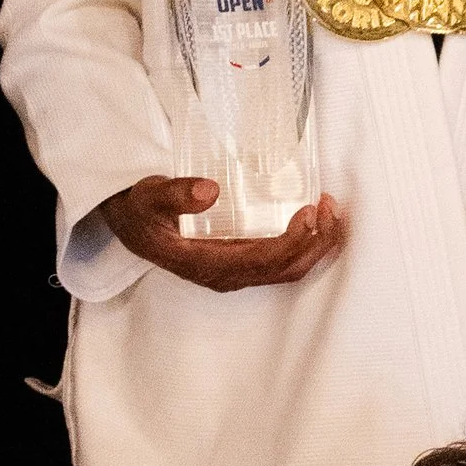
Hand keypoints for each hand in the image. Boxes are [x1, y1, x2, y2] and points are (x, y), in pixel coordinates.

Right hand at [101, 177, 345, 293]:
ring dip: (317, 244)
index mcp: (205, 264)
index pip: (261, 260)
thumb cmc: (141, 211)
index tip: (309, 211)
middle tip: (332, 207)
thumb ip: (173, 194)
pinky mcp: (242, 262)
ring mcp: (235, 271)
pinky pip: (283, 261)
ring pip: (289, 269)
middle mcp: (225, 274)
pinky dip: (307, 244)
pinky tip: (317, 221)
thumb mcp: (147, 197)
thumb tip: (209, 190)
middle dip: (316, 242)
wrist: (132, 226)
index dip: (291, 240)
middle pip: (285, 269)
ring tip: (333, 212)